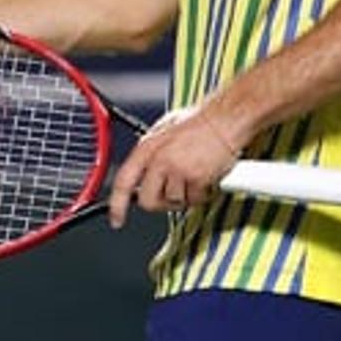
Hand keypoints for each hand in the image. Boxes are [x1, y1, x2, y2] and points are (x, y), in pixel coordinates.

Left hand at [108, 105, 244, 228]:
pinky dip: (200, 195)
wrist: (224, 120)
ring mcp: (178, 170)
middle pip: (147, 201)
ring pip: (173, 202)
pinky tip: (204, 179)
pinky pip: (194, 200)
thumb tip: (142, 174)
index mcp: (146, 147)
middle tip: (171, 194)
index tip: (117, 219)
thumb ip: (150, 154)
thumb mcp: (163, 132)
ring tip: (192, 178)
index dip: (116, 205)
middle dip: (159, 203)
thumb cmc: (197, 123)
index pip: (123, 182)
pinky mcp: (197, 179)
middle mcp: (159, 160)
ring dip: (183, 197)